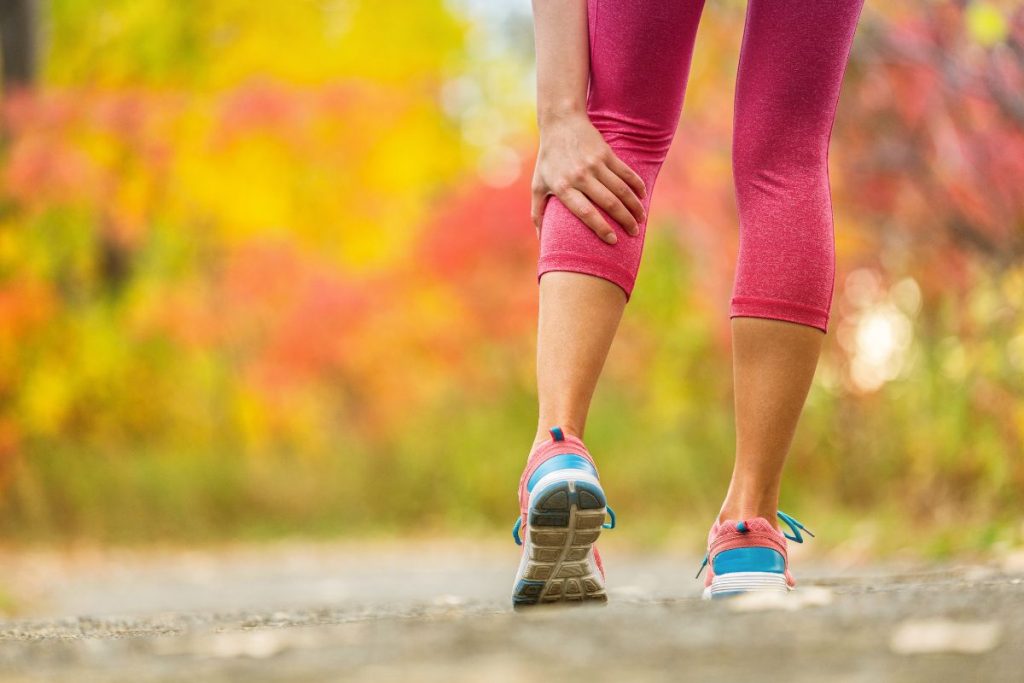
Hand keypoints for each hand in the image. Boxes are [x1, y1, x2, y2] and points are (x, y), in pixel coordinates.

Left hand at [531, 111, 646, 243]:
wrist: (560, 123)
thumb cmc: (548, 159)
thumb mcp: (537, 185)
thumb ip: (538, 212)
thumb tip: (542, 240)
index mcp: (563, 187)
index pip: (585, 212)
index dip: (601, 228)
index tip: (613, 240)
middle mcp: (580, 176)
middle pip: (608, 203)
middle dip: (624, 220)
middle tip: (634, 234)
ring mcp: (595, 163)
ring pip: (621, 189)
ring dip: (634, 206)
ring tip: (640, 219)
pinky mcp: (606, 153)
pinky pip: (626, 173)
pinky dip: (637, 185)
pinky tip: (643, 197)